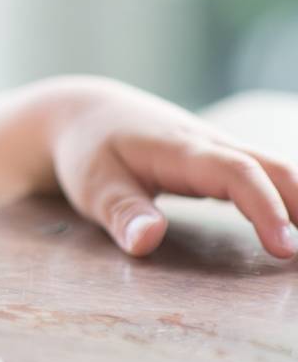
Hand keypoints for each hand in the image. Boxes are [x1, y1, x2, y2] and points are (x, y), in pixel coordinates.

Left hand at [45, 76, 297, 258]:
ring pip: (275, 169)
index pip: (237, 172)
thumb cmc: (87, 150)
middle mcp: (209, 144)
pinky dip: (288, 200)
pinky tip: (297, 231)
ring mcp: (219, 149)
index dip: (266, 208)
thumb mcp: (91, 183)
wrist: (84, 113)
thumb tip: (146, 241)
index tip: (284, 249)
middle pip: (274, 167)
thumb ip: (120, 211)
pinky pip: (266, 176)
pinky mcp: (221, 161)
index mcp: (180, 149)